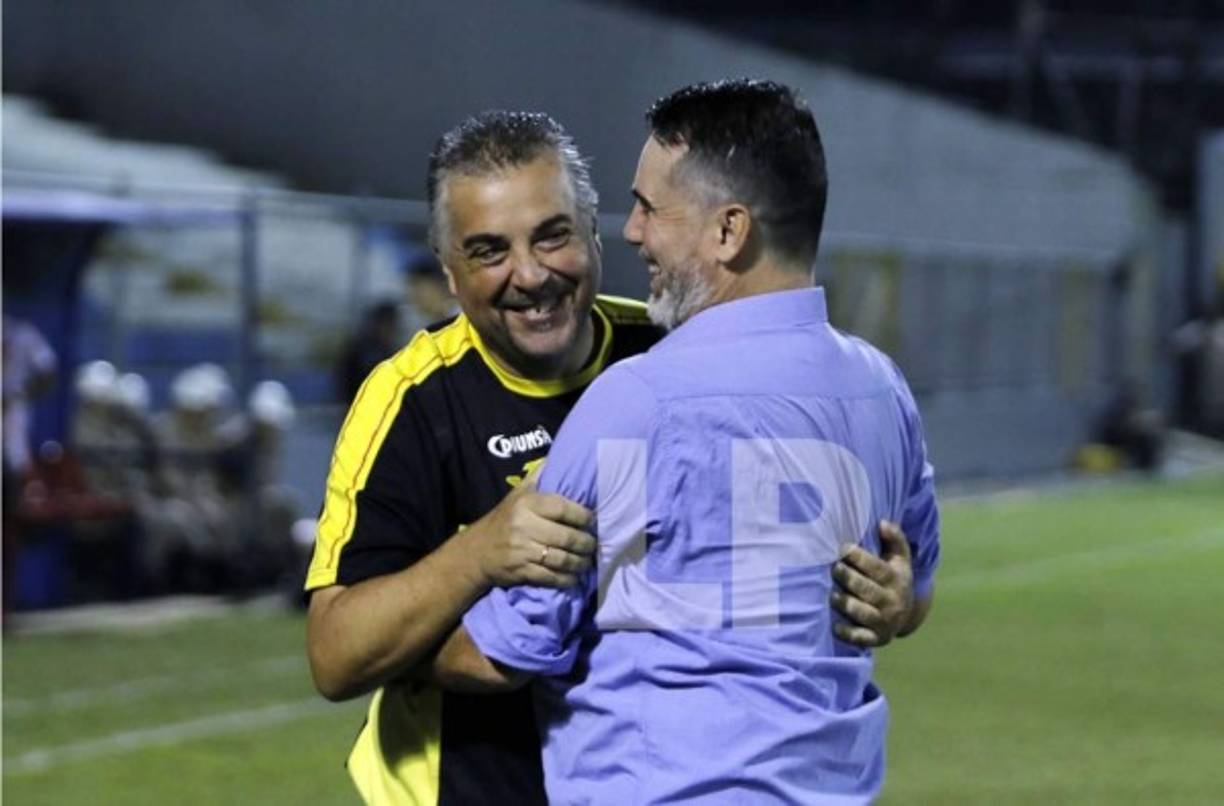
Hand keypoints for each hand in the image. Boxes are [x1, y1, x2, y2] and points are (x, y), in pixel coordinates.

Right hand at [464, 466, 594, 588]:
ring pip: (562, 559)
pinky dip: (567, 579)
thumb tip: (562, 453)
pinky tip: (575, 577)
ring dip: (580, 563)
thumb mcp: (518, 493)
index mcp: (527, 504)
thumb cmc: (505, 519)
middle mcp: (524, 525)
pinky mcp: (521, 571)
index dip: (584, 516)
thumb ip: (539, 476)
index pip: (563, 508)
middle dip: (587, 544)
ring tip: (588, 561)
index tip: (594, 521)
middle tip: (595, 545)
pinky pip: (551, 577)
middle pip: (567, 537)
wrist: (476, 552)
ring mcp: (522, 550)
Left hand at [830, 520, 913, 647]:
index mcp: (896, 580)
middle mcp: (892, 602)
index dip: (859, 557)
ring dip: (846, 604)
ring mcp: (884, 621)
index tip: (842, 548)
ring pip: (864, 613)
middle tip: (833, 569)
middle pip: (868, 589)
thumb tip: (883, 523)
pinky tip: (835, 626)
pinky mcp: (876, 638)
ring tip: (832, 595)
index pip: (877, 568)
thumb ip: (895, 539)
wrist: (906, 615)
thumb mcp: (900, 559)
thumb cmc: (895, 579)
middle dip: (849, 578)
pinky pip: (862, 638)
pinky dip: (848, 634)